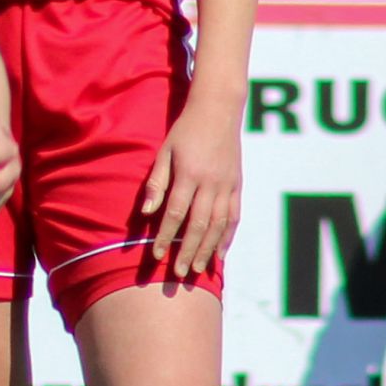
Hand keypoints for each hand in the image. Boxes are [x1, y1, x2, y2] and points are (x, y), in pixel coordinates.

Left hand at [142, 96, 241, 276]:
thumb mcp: (164, 151)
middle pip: (199, 224)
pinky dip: (227, 237)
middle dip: (187, 251)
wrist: (219, 110)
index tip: (157, 256)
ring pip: (219, 224)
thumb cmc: (185, 131)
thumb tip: (147, 212)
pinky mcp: (237, 185)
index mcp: (189, 173)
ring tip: (198, 270)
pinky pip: (234, 216)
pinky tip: (220, 253)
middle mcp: (211, 182)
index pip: (175, 212)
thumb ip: (156, 182)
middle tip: (178, 274)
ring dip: (208, 250)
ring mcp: (227, 185)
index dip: (166, 236)